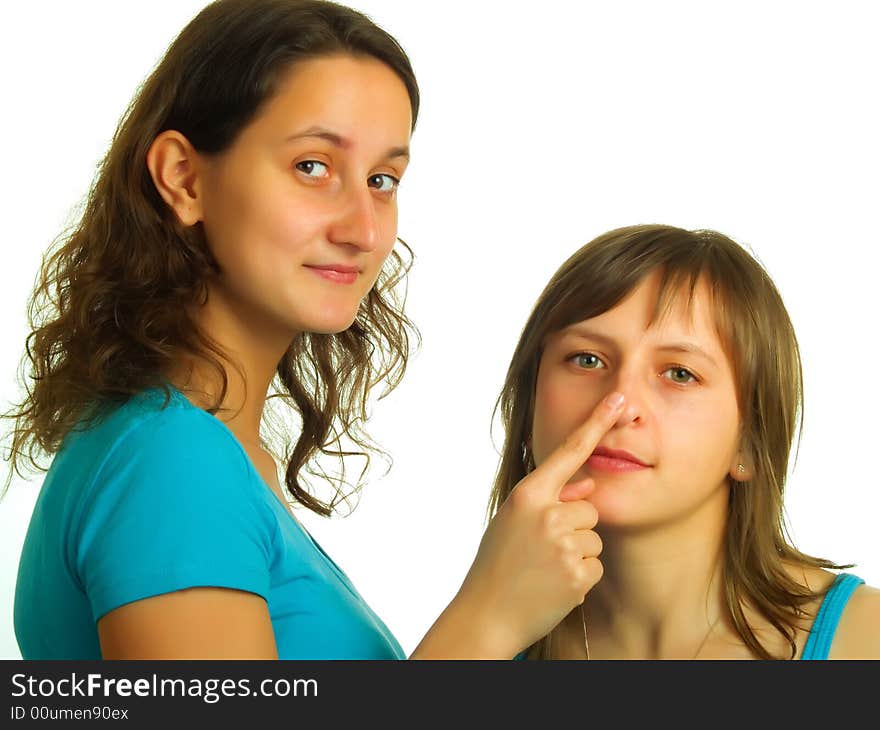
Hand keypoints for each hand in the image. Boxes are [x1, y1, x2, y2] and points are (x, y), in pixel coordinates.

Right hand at [455, 391, 623, 656]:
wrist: (486, 614)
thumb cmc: (497, 563)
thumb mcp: (513, 520)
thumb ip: (549, 499)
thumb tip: (587, 486)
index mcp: (528, 495)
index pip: (569, 452)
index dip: (596, 423)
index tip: (619, 400)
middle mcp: (547, 514)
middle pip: (589, 508)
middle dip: (574, 527)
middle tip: (541, 550)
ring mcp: (563, 544)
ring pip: (594, 537)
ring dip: (576, 553)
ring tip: (544, 569)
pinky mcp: (578, 573)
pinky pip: (595, 565)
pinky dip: (580, 577)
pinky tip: (553, 586)